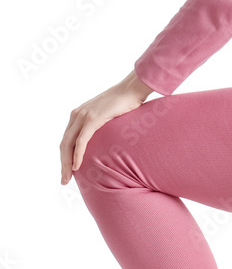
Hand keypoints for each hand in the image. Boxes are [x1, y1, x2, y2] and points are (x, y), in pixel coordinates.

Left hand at [60, 70, 155, 184]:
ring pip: (68, 145)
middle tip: (64, 180)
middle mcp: (76, 115)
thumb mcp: (110, 115)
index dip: (66, 156)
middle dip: (62, 164)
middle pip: (63, 144)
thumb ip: (103, 125)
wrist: (132, 88)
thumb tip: (109, 139)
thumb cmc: (127, 102)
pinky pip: (81, 141)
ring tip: (68, 178)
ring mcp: (83, 116)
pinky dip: (77, 155)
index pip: (67, 139)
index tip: (69, 170)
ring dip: (67, 163)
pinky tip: (77, 167)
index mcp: (78, 114)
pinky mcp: (92, 119)